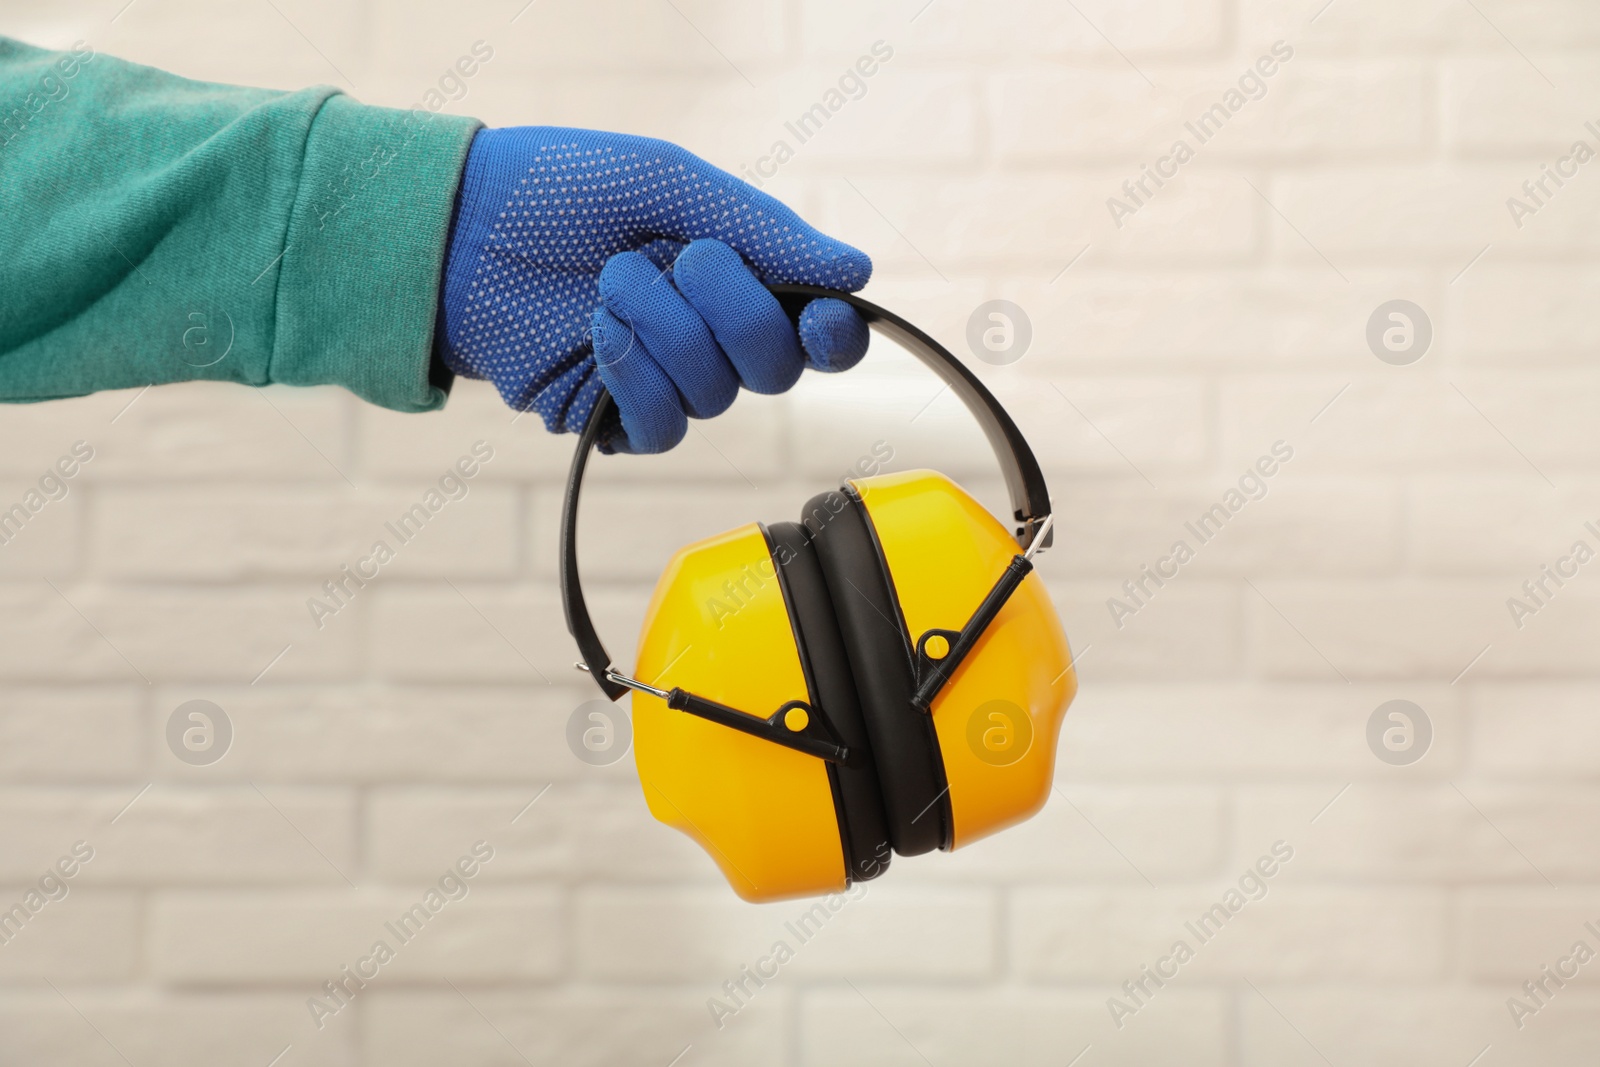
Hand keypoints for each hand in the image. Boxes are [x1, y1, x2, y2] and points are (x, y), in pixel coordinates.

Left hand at [436, 127, 871, 452]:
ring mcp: (666, 380)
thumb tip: (854, 273)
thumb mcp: (665, 182)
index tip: (821, 317)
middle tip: (682, 259)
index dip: (835, 335)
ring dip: (664, 332)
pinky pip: (662, 427)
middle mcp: (713, 335)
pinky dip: (634, 379)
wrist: (455, 227)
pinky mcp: (614, 418)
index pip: (820, 330)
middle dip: (736, 313)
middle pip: (777, 367)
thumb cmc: (558, 187)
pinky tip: (598, 335)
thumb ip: (760, 229)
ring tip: (609, 282)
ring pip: (716, 396)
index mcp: (740, 274)